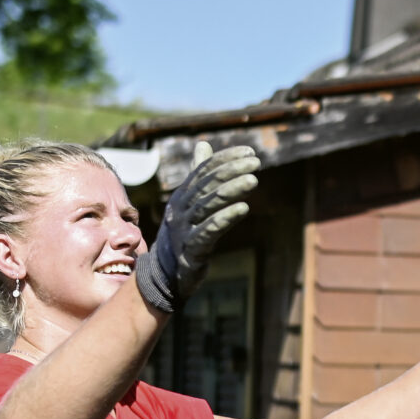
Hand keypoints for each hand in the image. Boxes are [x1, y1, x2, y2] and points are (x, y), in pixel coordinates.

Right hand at [137, 145, 258, 316]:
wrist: (164, 274)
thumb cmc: (182, 233)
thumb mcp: (188, 202)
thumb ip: (197, 175)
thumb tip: (203, 144)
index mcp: (181, 196)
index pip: (203, 171)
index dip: (225, 159)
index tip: (250, 152)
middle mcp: (180, 209)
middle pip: (206, 185)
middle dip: (231, 171)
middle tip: (255, 162)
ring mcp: (183, 229)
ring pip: (208, 205)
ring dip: (231, 190)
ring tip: (253, 180)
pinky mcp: (191, 249)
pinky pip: (208, 231)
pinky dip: (225, 217)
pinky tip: (243, 208)